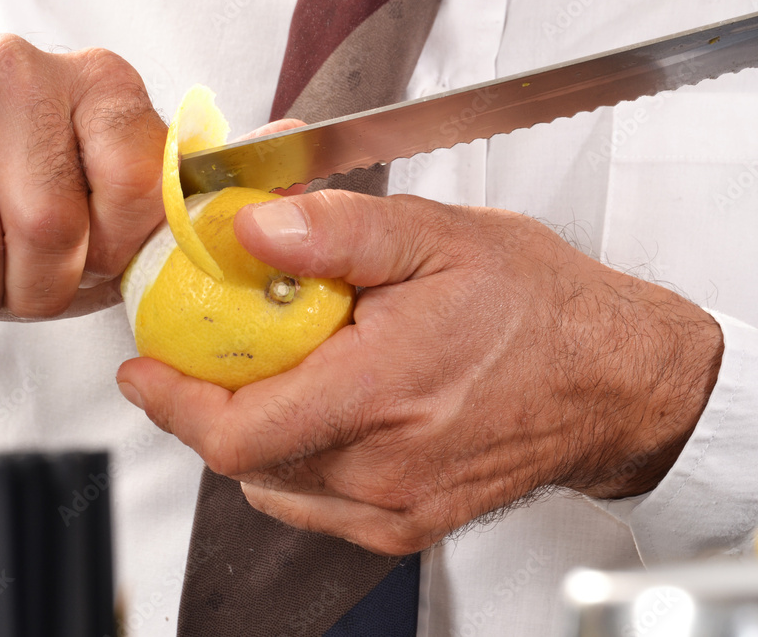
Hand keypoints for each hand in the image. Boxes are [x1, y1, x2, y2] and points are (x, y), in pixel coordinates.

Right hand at [0, 34, 166, 323]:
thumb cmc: (50, 187)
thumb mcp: (117, 197)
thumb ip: (151, 224)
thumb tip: (180, 264)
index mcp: (104, 85)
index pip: (136, 187)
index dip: (116, 253)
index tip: (98, 259)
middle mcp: (22, 72)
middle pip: (46, 227)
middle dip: (42, 290)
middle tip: (33, 287)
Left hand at [116, 188, 723, 555]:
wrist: (613, 380)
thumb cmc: (541, 310)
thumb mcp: (440, 239)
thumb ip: (337, 232)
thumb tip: (252, 231)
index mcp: (383, 392)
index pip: (235, 429)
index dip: (171, 402)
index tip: (144, 367)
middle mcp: (385, 468)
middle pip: (243, 456)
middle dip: (209, 400)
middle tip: (214, 345)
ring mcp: (397, 507)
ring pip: (274, 480)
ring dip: (254, 426)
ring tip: (279, 369)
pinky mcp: (409, 525)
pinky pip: (315, 500)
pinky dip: (294, 456)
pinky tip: (321, 408)